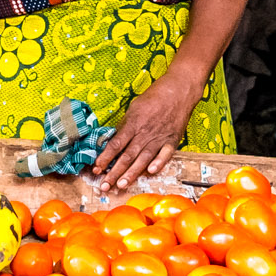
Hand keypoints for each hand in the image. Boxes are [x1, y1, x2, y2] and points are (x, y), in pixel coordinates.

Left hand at [91, 72, 200, 201]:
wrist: (179, 90)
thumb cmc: (155, 96)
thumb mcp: (135, 106)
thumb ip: (126, 124)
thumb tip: (115, 139)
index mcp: (133, 123)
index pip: (116, 144)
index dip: (105, 157)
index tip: (96, 168)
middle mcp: (145, 133)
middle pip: (127, 156)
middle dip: (114, 172)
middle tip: (105, 185)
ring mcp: (160, 137)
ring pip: (143, 159)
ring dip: (132, 173)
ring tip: (122, 185)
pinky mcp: (172, 140)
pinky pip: (165, 154)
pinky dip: (158, 163)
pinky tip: (150, 172)